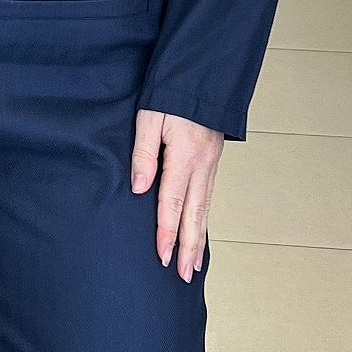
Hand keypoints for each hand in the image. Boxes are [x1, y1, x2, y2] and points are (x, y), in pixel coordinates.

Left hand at [129, 108, 221, 282]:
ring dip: (198, 238)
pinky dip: (204, 219)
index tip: (161, 256)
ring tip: (193, 265)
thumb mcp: (150, 117)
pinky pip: (209, 197)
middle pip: (194, 214)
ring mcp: (211, 164)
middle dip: (188, 247)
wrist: (204, 75)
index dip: (166, 232)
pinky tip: (198, 231)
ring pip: (205, 208)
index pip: (173, 202)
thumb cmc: (173, 93)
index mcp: (184, 156)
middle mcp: (202, 165)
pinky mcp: (212, 161)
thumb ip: (144, 153)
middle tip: (182, 275)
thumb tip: (139, 188)